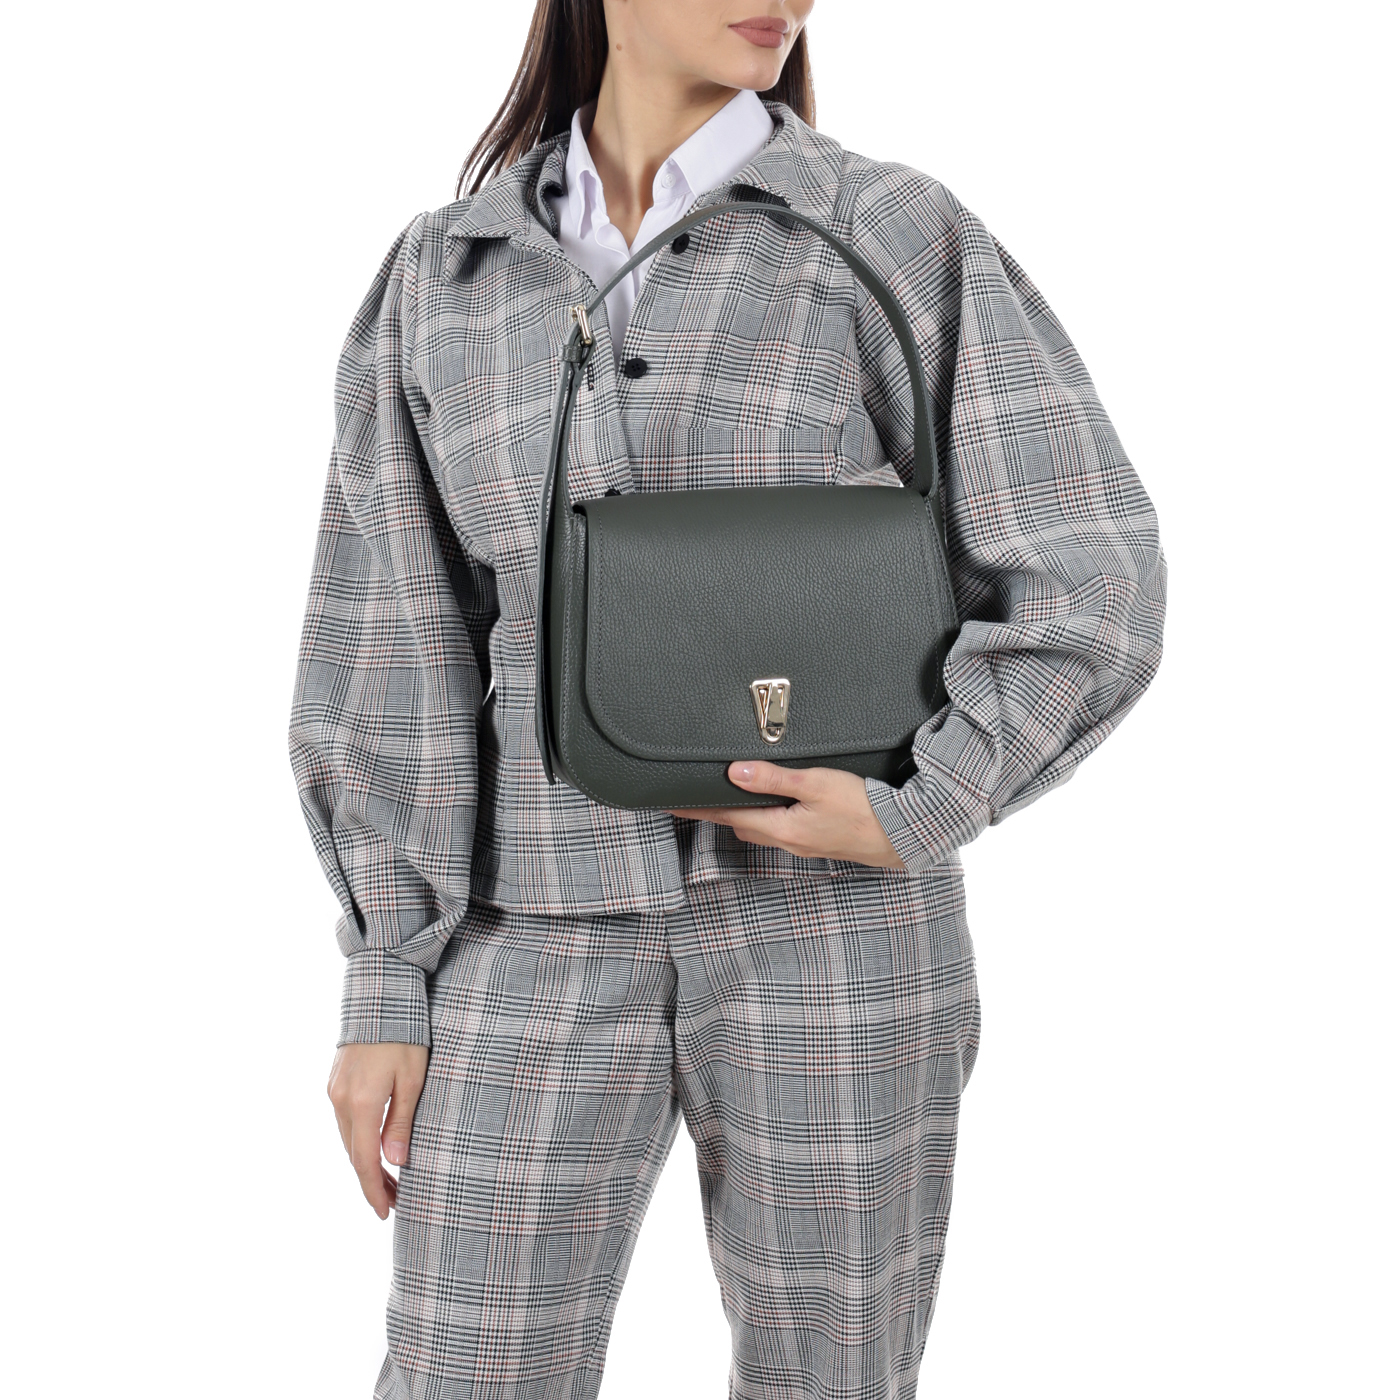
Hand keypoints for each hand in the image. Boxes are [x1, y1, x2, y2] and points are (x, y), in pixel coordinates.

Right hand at [326, 1041, 428, 1218]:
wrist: (379, 999)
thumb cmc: (405, 1036)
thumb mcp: (413, 1079)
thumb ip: (401, 1122)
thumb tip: (396, 1162)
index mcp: (361, 1104)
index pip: (365, 1161)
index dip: (375, 1190)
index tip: (386, 1212)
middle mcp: (340, 1101)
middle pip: (354, 1155)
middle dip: (373, 1182)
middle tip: (397, 1202)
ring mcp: (334, 1091)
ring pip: (348, 1140)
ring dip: (366, 1162)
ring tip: (391, 1181)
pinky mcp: (335, 1082)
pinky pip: (345, 1123)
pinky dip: (360, 1142)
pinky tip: (376, 1148)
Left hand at [668, 761, 905, 868]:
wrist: (904, 835)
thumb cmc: (864, 809)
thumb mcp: (816, 785)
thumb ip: (774, 778)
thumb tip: (733, 772)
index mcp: (781, 828)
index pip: (726, 815)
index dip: (696, 807)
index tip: (669, 802)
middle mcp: (788, 841)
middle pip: (740, 824)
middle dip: (716, 811)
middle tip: (695, 795)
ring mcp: (803, 844)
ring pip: (761, 827)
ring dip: (744, 813)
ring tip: (730, 795)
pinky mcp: (819, 841)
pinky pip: (781, 828)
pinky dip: (768, 815)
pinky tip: (775, 803)